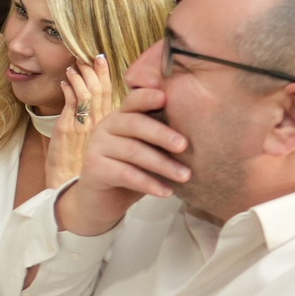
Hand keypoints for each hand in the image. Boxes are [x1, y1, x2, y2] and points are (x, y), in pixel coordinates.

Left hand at [45, 53, 119, 189]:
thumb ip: (112, 133)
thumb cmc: (93, 174)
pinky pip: (71, 103)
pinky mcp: (69, 129)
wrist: (82, 194)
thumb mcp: (111, 152)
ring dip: (81, 76)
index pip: (111, 96)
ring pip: (86, 93)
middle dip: (96, 71)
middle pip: (100, 90)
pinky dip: (68, 89)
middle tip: (92, 55)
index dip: (106, 76)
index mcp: (110, 127)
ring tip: (75, 63)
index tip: (102, 58)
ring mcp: (84, 125)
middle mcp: (99, 123)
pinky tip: (65, 79)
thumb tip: (114, 118)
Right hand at [55, 83, 188, 232]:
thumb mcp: (148, 148)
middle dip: (162, 134)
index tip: (165, 97)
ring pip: (132, 151)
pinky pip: (125, 174)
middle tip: (185, 146)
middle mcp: (106, 126)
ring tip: (185, 176)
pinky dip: (148, 183)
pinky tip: (166, 192)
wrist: (104, 199)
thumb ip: (163, 135)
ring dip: (162, 164)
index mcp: (122, 115)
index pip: (134, 100)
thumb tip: (201, 126)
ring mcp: (97, 146)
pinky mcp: (93, 168)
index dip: (147, 96)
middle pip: (134, 123)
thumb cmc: (134, 169)